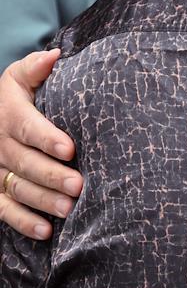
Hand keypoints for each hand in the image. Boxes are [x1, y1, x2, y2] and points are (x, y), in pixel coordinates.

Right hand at [0, 50, 81, 239]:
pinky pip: (5, 209)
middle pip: (24, 163)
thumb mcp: (22, 76)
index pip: (27, 128)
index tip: (71, 148)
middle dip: (51, 175)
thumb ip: (36, 68)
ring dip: (42, 201)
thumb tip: (54, 56)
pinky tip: (47, 231)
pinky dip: (24, 222)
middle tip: (79, 185)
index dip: (48, 139)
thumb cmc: (18, 94)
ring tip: (69, 209)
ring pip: (16, 188)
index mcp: (7, 113)